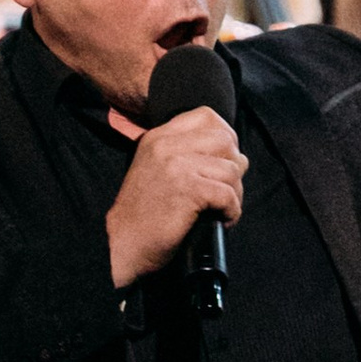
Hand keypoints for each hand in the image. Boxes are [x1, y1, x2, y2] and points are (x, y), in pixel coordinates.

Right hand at [106, 110, 246, 288]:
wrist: (123, 245)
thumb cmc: (145, 215)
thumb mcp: (157, 170)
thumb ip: (186, 154)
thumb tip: (237, 155)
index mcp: (158, 137)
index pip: (206, 116)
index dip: (226, 136)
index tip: (225, 160)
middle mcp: (166, 146)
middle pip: (225, 141)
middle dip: (235, 167)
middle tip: (227, 191)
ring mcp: (176, 166)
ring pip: (231, 169)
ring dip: (235, 194)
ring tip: (223, 210)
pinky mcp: (187, 189)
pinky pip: (228, 194)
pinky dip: (232, 212)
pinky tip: (222, 221)